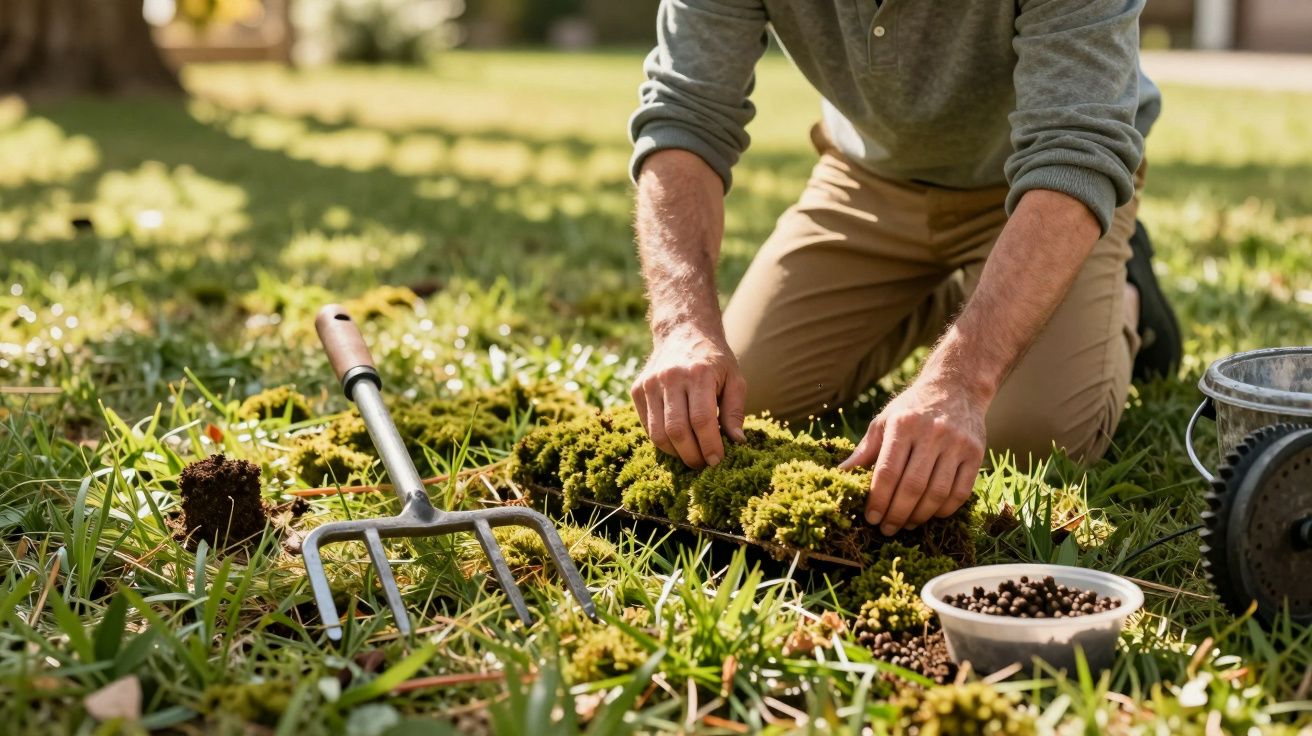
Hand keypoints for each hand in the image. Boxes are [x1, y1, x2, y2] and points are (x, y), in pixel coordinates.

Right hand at [631, 326, 747, 467]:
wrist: (683, 331)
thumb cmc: (714, 360)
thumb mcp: (734, 378)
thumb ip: (735, 411)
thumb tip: (737, 442)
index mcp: (699, 373)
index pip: (702, 419)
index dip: (709, 445)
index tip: (717, 460)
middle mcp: (671, 376)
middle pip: (677, 430)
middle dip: (691, 455)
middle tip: (703, 464)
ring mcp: (650, 383)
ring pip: (657, 433)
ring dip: (675, 453)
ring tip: (690, 457)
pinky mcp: (637, 389)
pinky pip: (647, 426)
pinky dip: (661, 441)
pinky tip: (676, 442)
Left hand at [839, 372, 987, 534]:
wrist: (957, 387)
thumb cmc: (913, 408)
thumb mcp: (885, 420)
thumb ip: (865, 449)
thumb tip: (840, 473)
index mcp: (904, 424)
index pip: (888, 471)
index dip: (878, 499)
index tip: (871, 517)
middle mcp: (933, 433)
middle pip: (913, 486)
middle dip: (896, 514)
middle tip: (886, 528)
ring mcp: (957, 444)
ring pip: (937, 493)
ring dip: (919, 516)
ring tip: (906, 524)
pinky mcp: (976, 453)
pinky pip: (960, 492)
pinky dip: (944, 509)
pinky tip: (930, 514)